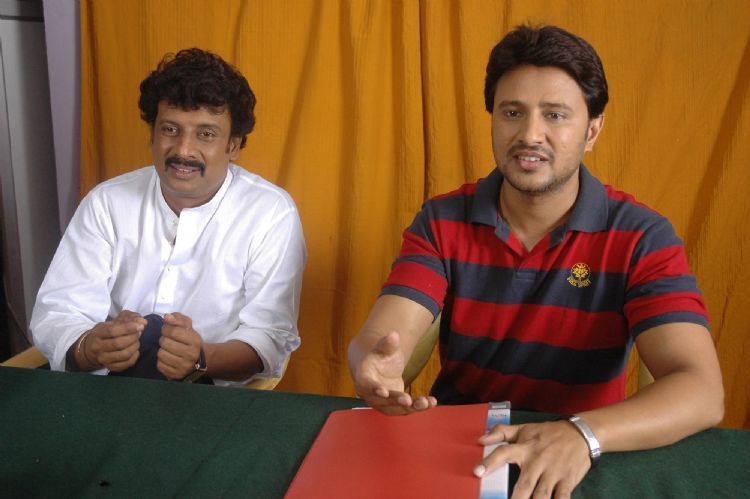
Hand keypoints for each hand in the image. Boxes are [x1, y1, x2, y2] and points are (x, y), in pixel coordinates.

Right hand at [86, 310, 145, 370]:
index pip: (112, 331)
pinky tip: (135, 351)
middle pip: (118, 344)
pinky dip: (134, 357)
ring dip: (134, 347)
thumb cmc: (107, 331)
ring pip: (123, 355)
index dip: (128, 328)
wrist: (92, 348)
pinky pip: (126, 364)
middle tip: (139, 333)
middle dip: (133, 338)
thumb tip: (143, 322)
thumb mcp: (115, 320)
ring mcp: (103, 359)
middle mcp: (98, 347)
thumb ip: (130, 318)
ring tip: (136, 341)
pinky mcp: (110, 367)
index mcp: (98, 333)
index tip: (140, 326)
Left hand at [157, 312, 202, 379]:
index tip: (166, 330)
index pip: (173, 331)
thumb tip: (166, 316)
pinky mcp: (176, 375)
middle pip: (165, 343)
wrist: (199, 361)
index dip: (165, 329)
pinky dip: (161, 361)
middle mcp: (191, 354)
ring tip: (167, 349)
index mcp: (195, 341)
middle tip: (167, 340)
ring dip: (161, 350)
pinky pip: (160, 365)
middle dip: (163, 340)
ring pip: (161, 354)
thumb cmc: (190, 341)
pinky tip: (167, 358)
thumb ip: (178, 319)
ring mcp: (184, 366)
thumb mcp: (188, 327)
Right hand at [353, 331, 436, 414]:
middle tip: (408, 400)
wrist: (379, 368)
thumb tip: (393, 335)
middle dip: (396, 401)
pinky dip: (419, 407)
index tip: (384, 392)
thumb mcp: (382, 348)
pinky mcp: (396, 406)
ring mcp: (383, 403)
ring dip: (411, 407)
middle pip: (382, 401)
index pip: (367, 385)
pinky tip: (431, 402)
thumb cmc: (379, 357)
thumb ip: (387, 343)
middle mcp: (371, 394)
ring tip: (425, 403)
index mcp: (364, 378)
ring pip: (396, 409)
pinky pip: (407, 409)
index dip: (374, 389)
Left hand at [474, 420, 590, 498]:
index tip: (477, 472)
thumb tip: (480, 439)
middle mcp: (537, 462)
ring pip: (542, 495)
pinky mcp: (567, 481)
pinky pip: (562, 498)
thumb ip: (501, 432)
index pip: (503, 453)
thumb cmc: (548, 433)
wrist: (580, 434)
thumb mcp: (524, 429)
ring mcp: (553, 473)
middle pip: (524, 484)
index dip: (490, 462)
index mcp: (524, 448)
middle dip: (516, 498)